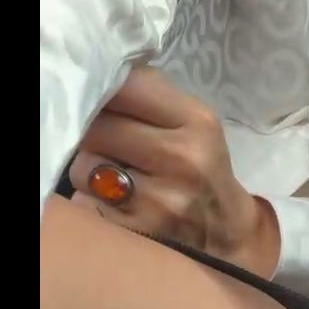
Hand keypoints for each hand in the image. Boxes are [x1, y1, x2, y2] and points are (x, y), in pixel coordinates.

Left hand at [69, 67, 279, 277]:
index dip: (106, 89)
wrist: (225, 234)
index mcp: (197, 122)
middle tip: (107, 138)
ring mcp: (157, 199)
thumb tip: (103, 74)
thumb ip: (154, 99)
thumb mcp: (197, 124)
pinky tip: (115, 203)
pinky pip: (84, 204)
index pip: (130, 88)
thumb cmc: (204, 167)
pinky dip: (91, 201)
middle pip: (98, 127)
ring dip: (89, 168)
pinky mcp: (135, 233)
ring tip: (114, 174)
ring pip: (83, 167)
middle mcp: (180, 158)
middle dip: (94, 131)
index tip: (101, 93)